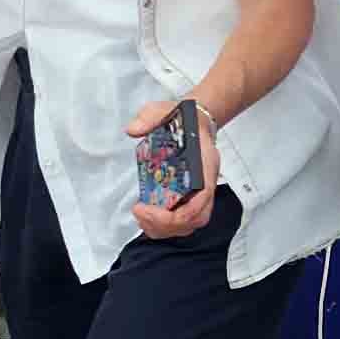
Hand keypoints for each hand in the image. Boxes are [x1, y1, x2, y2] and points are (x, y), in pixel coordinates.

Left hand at [125, 96, 216, 240]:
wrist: (196, 119)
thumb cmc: (183, 118)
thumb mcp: (163, 110)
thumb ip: (149, 117)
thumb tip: (133, 129)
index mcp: (205, 165)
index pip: (200, 201)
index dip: (175, 213)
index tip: (145, 207)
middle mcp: (206, 184)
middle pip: (195, 219)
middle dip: (165, 225)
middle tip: (139, 212)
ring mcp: (200, 193)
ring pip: (190, 225)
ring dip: (164, 229)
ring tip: (141, 216)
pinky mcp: (190, 197)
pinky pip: (183, 222)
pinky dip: (164, 226)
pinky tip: (147, 216)